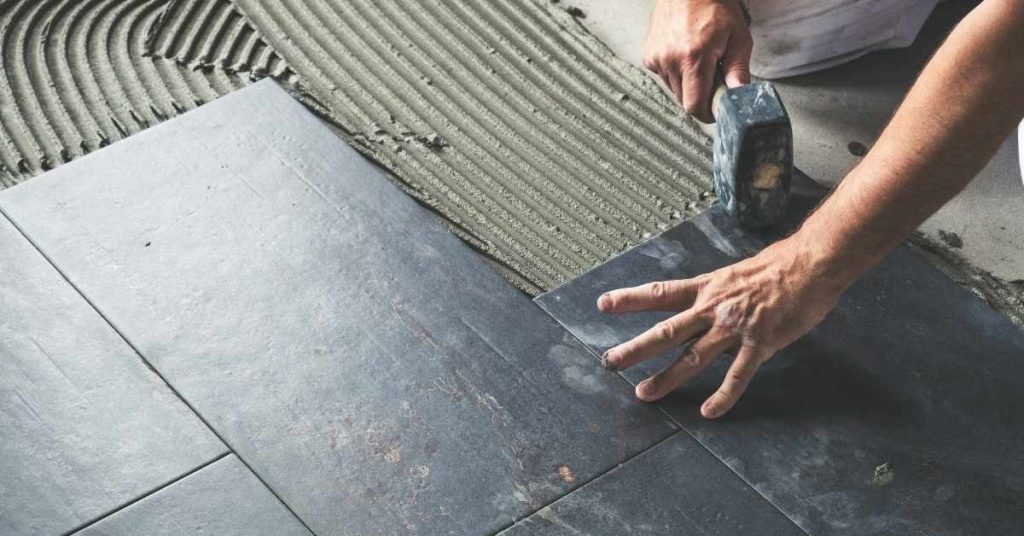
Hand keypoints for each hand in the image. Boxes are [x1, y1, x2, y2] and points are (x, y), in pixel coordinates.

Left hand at [596, 237, 849, 418]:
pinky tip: (709, 411)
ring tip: (643, 393)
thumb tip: (705, 305)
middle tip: (610, 361)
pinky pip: (738, 375)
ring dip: (666, 377)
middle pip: (666, 330)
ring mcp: (735, 327)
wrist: (812, 263)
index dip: (631, 298)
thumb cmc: (779, 266)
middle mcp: (714, 307)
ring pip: (693, 356)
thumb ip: (718, 294)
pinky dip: (723, 395)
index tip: (603, 304)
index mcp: (707, 288)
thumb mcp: (737, 274)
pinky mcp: (760, 343)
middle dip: (636, 347)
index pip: (661, 293)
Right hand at [642, 0, 752, 121]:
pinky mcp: (649, 56)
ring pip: (674, 90)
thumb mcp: (738, 37)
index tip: (717, 108)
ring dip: (688, 84)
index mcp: (694, 57)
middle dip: (700, 96)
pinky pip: (664, 77)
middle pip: (684, 101)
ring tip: (699, 61)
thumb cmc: (715, 7)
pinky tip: (684, 54)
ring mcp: (657, 58)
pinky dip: (676, 73)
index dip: (707, 112)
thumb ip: (739, 70)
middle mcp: (670, 59)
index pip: (695, 106)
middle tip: (713, 77)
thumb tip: (740, 96)